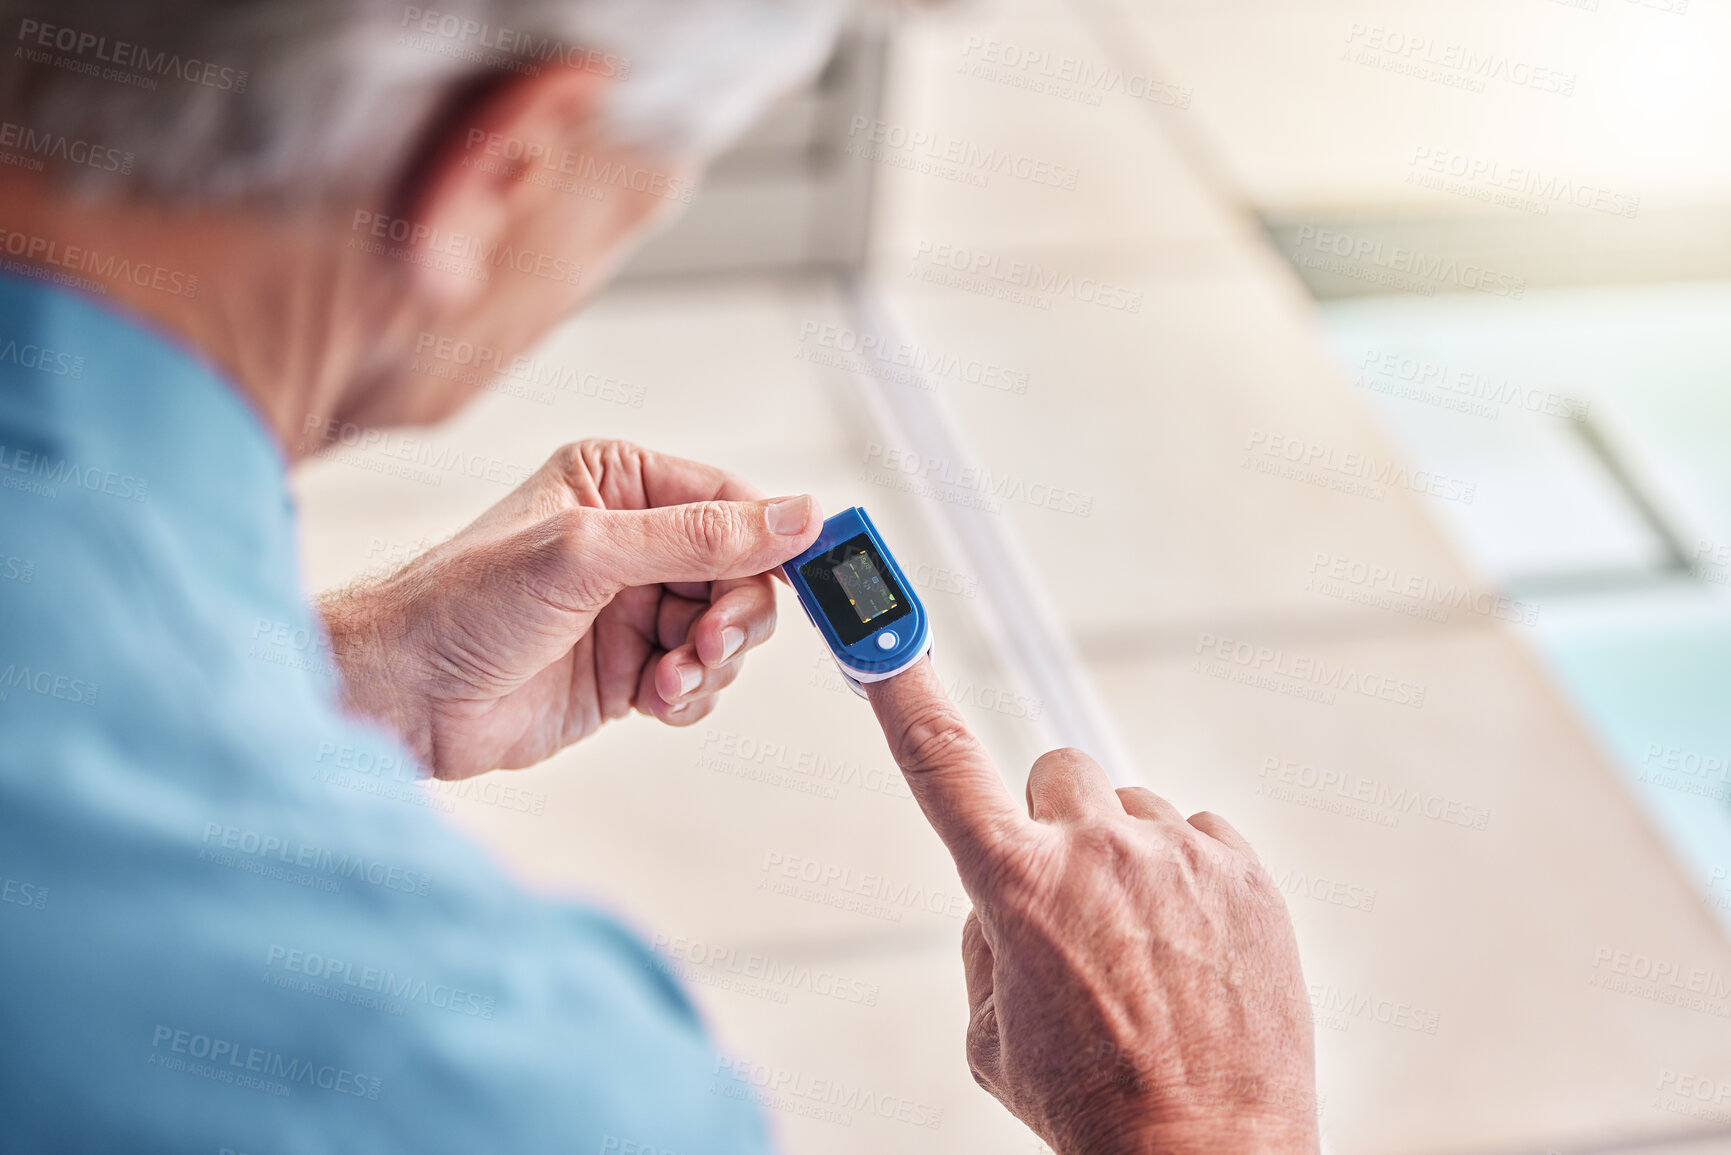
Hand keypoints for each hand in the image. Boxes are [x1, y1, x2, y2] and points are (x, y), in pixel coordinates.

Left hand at [320, 440, 820, 778]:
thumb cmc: (462, 603)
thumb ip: (700, 536)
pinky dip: (690, 696)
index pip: (732, 503)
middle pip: (741, 574)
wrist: (403, 697)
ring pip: (726, 633)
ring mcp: (632, 608)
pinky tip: (651, 700)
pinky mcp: (628, 669)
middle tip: (710, 644)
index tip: (818, 574)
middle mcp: (632, 540)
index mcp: (619, 482)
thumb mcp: (589, 553)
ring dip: (710, 662)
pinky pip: (699, 681)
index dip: (776, 541)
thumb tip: (796, 516)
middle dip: (735, 616)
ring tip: (666, 679)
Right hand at [864, 660, 1318, 1154]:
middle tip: (1071, 898)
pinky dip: (1188, 878)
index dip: (902, 691)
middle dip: (1053, 822)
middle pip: (1057, 772)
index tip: (879, 639)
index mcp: (1015, 886)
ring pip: (1131, 809)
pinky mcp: (1245, 872)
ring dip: (1126, 856)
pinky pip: (1198, 838)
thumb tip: (1006, 893)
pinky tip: (1191, 947)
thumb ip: (985, 938)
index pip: (940, 762)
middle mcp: (1096, 851)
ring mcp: (1178, 855)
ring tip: (1144, 948)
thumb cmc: (1093, 1104)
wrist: (1207, 1153)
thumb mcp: (991, 1036)